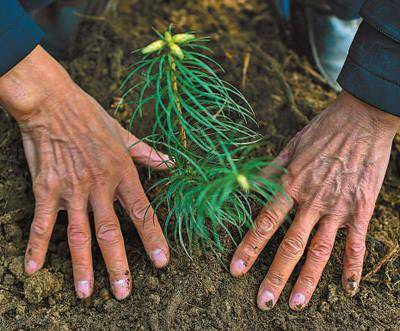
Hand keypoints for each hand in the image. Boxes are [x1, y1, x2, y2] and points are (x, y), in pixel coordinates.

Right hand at [0, 46, 169, 299]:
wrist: (53, 102)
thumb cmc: (90, 116)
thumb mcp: (124, 133)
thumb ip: (147, 153)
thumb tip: (170, 163)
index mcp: (122, 172)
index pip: (142, 212)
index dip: (153, 238)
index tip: (161, 262)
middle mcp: (99, 185)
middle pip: (110, 232)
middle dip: (118, 265)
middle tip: (123, 292)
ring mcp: (71, 189)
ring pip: (78, 234)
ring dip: (83, 266)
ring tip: (87, 293)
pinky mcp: (45, 189)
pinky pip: (40, 223)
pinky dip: (35, 247)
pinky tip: (32, 269)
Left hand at [230, 91, 399, 309]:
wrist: (363, 118)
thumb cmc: (323, 130)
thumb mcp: (290, 145)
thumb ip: (270, 170)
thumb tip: (248, 185)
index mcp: (291, 184)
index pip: (265, 222)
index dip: (249, 248)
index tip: (237, 269)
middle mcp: (312, 200)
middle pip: (290, 245)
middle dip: (275, 276)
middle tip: (263, 302)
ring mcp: (338, 207)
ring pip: (320, 251)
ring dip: (307, 280)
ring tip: (296, 304)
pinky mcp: (361, 209)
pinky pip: (356, 243)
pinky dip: (352, 267)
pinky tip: (347, 289)